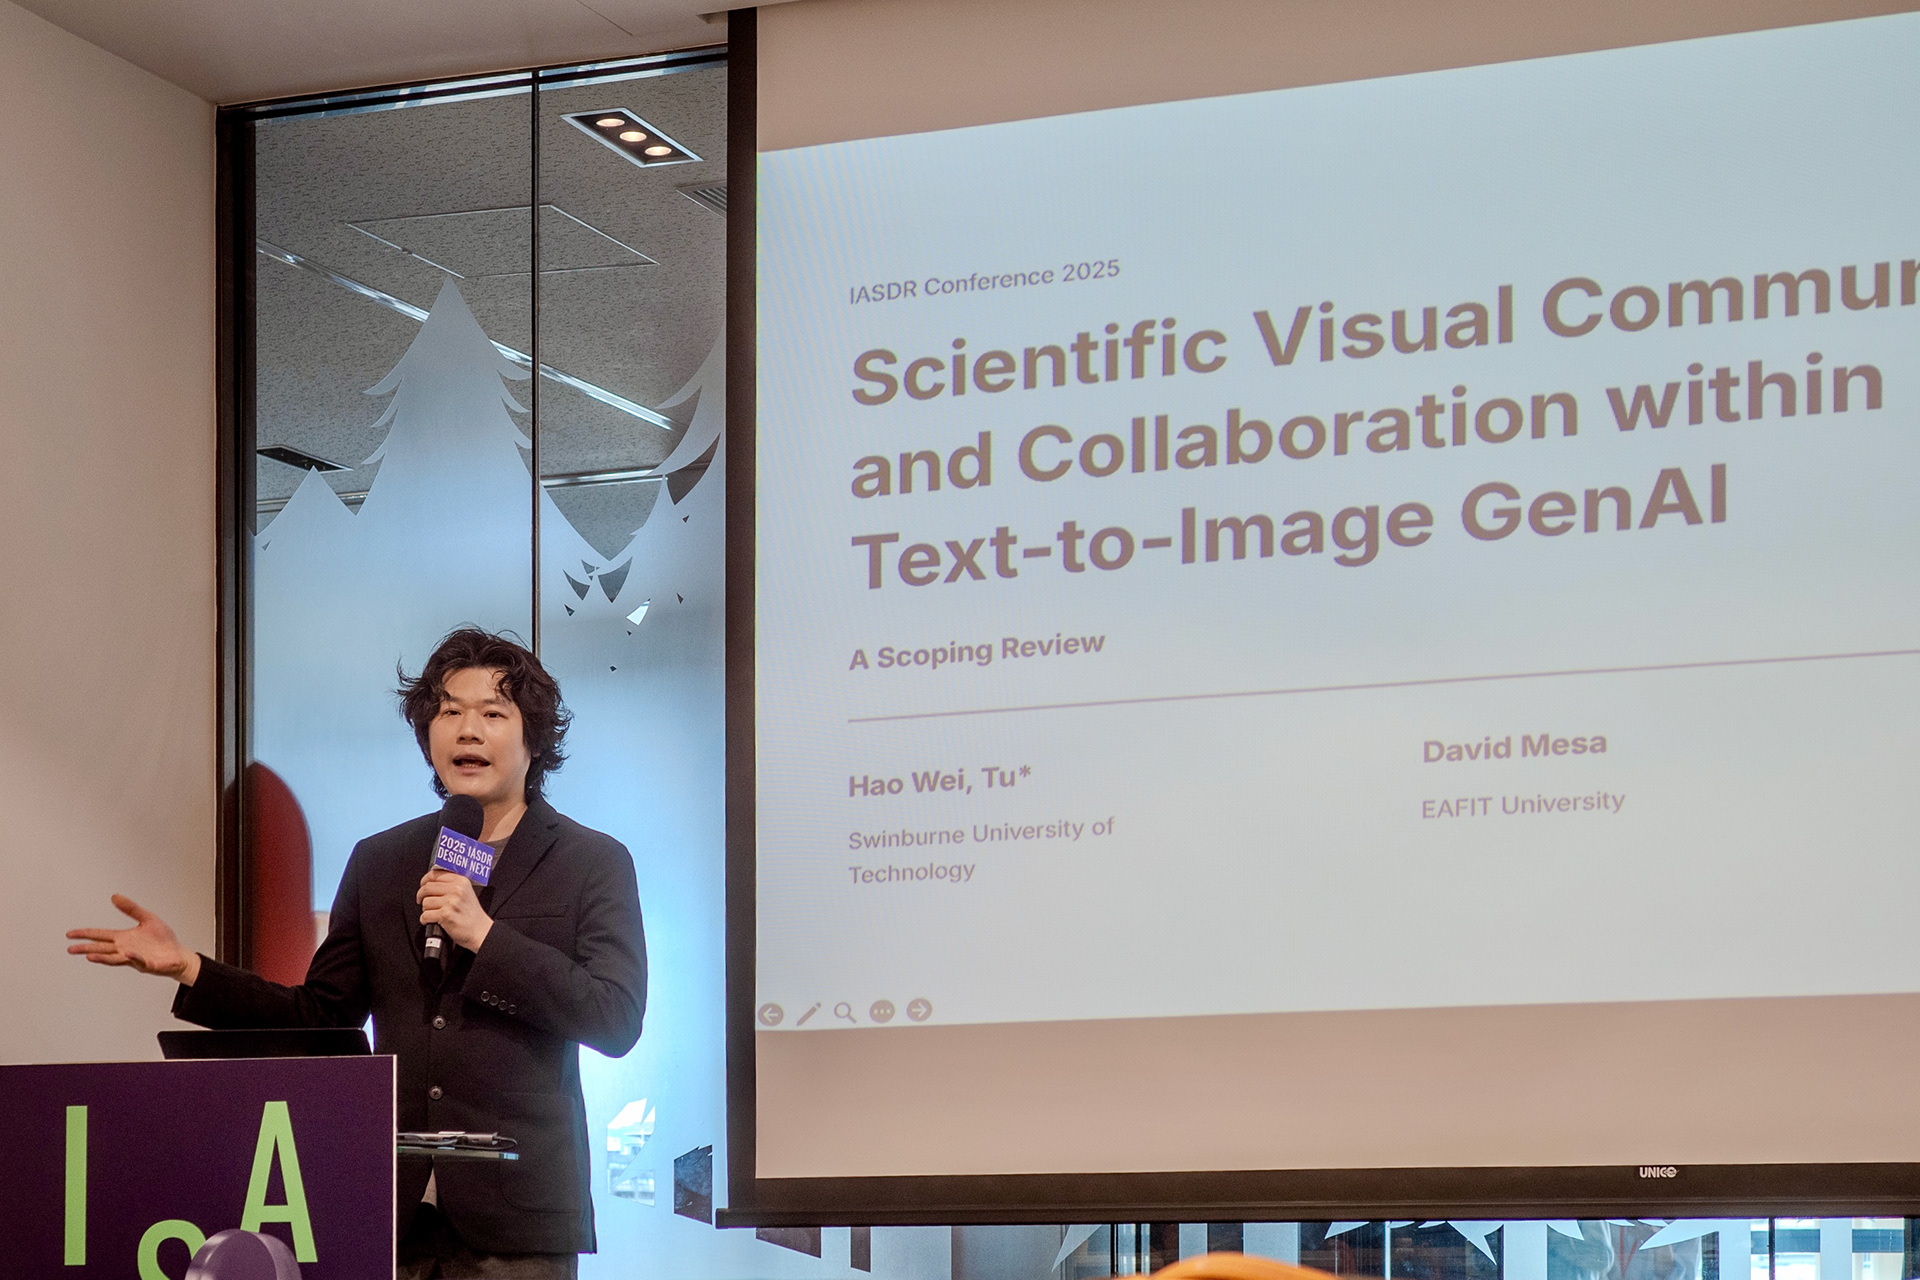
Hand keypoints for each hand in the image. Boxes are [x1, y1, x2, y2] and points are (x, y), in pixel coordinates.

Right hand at [66, 895, 200, 983]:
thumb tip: (114, 896)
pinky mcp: (148, 964)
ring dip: (102, 958)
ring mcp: (135, 958)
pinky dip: (133, 957)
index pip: (100, 935)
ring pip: (115, 958)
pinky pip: (139, 961)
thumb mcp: (147, 918)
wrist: (179, 954)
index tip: (70, 934)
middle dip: (86, 948)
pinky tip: (127, 953)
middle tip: (70, 949)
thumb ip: (131, 908)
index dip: (86, 934)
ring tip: (88, 956)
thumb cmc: (162, 939)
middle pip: (102, 949)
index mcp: (124, 938)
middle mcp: (125, 949)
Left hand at [418, 871, 492, 951]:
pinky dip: (425, 920)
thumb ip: (451, 884)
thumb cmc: (472, 913)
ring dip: (426, 910)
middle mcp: (456, 889)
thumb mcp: (466, 891)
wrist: (480, 930)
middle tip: (422, 901)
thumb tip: (431, 881)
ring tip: (433, 913)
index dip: (425, 880)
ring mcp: (451, 902)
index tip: (423, 885)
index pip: (435, 874)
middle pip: (427, 888)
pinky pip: (425, 915)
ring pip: (425, 902)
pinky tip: (432, 921)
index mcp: (461, 881)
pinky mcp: (445, 915)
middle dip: (421, 896)